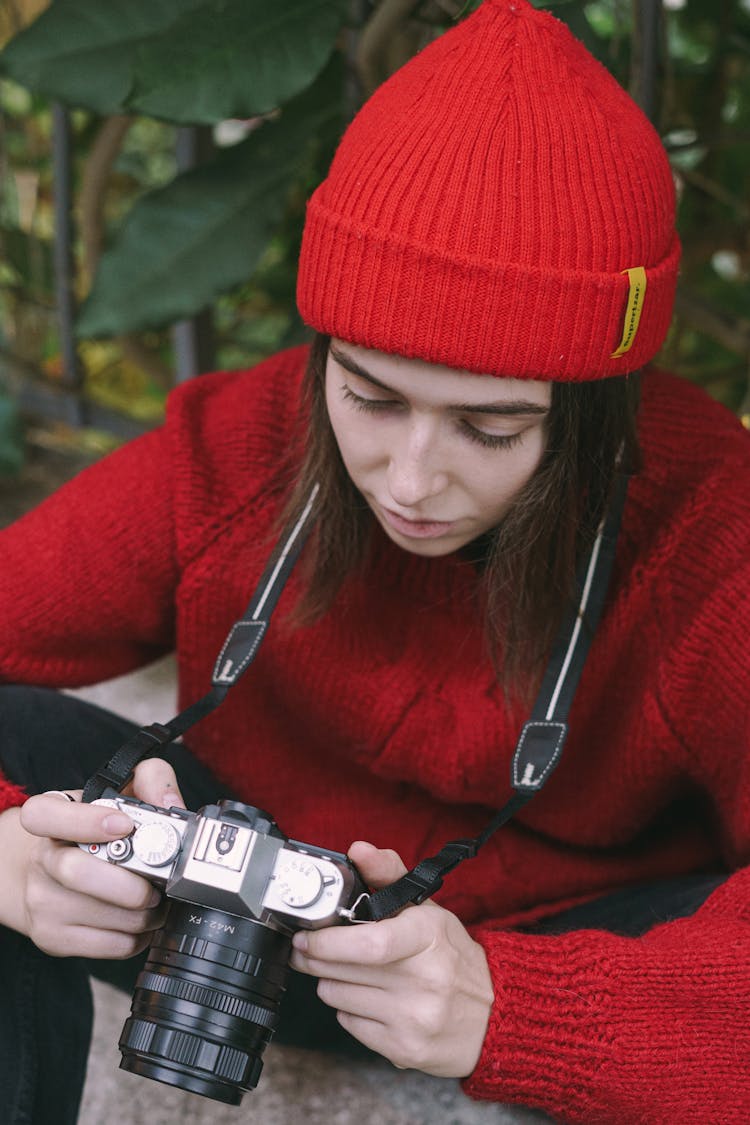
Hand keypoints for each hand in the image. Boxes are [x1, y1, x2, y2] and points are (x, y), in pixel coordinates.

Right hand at [16, 756, 185, 958]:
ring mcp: (43, 901)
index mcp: (50, 816)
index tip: (124, 825)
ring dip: (144, 913)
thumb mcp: (120, 791)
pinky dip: (137, 936)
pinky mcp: (54, 937)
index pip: (44, 816)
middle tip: (158, 883)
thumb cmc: (95, 831)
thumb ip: (151, 780)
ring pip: (99, 914)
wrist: (51, 876)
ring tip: (159, 901)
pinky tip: (143, 921)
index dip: (85, 821)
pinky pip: (107, 944)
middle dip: (131, 883)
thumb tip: (170, 802)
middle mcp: (41, 858)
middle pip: (77, 872)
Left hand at [290, 841, 493, 1076]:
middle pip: (343, 971)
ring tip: (346, 972)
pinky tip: (367, 999)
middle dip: (314, 958)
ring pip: (338, 998)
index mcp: (428, 937)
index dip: (329, 942)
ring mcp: (414, 1019)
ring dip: (330, 982)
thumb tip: (358, 850)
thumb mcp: (429, 909)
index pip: (371, 943)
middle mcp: (424, 981)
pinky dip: (348, 1009)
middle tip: (308, 949)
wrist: (495, 1016)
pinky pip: (350, 1026)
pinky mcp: (404, 1050)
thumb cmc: (452, 956)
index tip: (307, 935)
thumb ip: (389, 874)